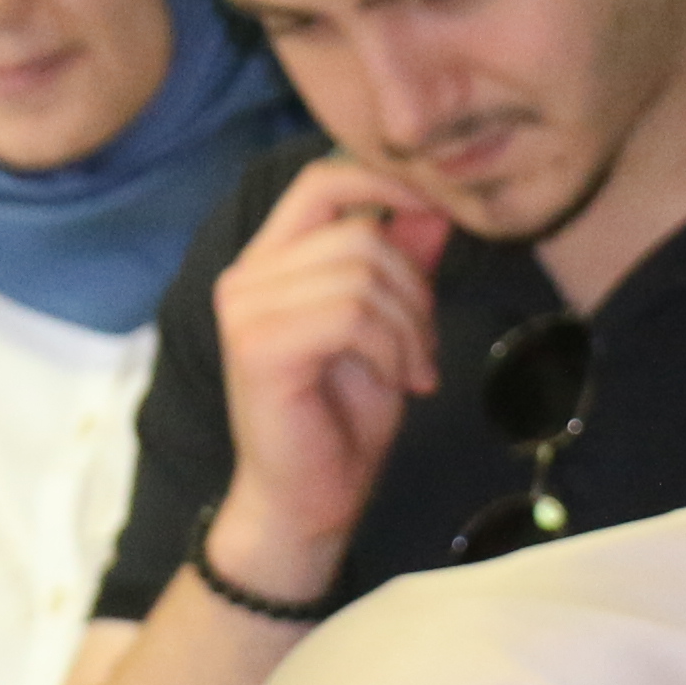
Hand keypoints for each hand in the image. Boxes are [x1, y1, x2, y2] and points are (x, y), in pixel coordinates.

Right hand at [202, 159, 453, 602]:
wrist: (308, 503)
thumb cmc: (342, 419)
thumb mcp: (390, 326)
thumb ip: (403, 263)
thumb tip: (435, 205)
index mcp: (271, 261)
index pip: (322, 182)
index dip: (385, 181)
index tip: (440, 214)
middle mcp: (246, 276)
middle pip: (359, 231)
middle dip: (415, 285)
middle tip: (427, 344)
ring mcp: (246, 310)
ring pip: (361, 272)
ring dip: (409, 325)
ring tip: (415, 369)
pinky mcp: (259, 347)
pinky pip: (351, 316)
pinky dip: (392, 348)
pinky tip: (400, 382)